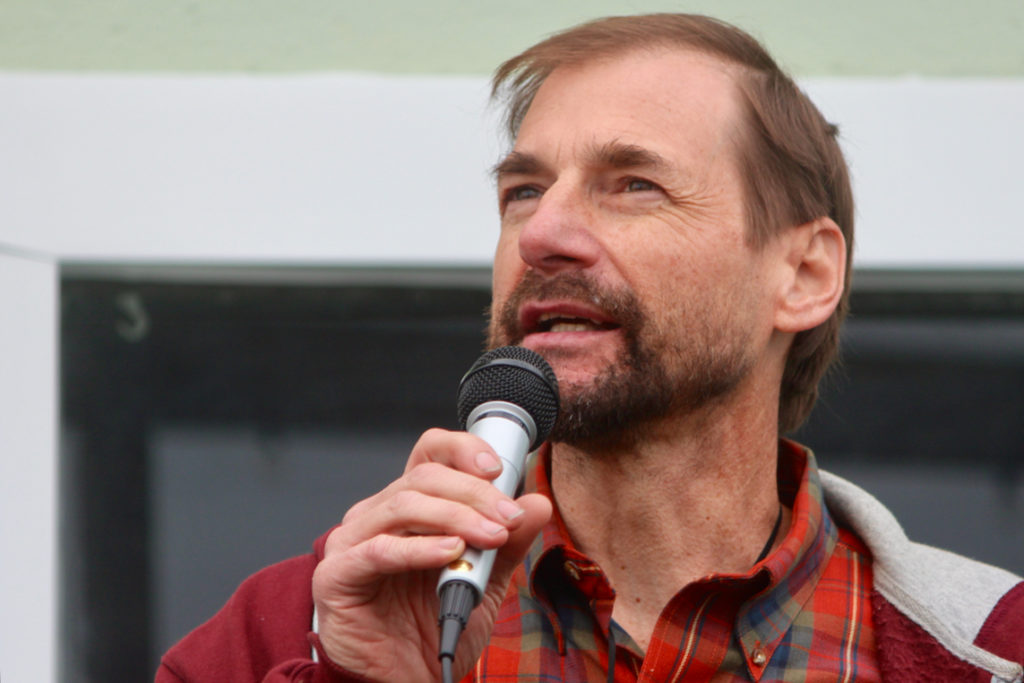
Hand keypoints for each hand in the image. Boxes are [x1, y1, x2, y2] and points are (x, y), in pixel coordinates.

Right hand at [311, 428, 551, 681]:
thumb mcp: (484, 582)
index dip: (461, 450)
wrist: (405, 679)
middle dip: (474, 494)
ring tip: (488, 538)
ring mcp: (353, 541)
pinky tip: (450, 553)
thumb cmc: (433, 625)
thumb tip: (536, 504)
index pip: (429, 453)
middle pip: (424, 477)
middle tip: (508, 517)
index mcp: (409, 507)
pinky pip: (380, 550)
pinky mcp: (339, 574)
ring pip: (405, 505)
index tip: (497, 469)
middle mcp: (377, 514)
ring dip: (455, 517)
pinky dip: (420, 548)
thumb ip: (507, 543)